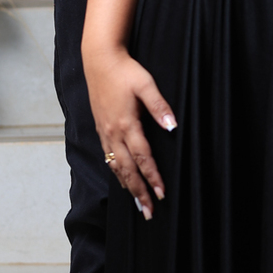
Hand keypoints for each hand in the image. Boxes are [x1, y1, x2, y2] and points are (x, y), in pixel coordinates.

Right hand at [83, 46, 176, 218]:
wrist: (99, 60)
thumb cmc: (125, 71)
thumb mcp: (146, 84)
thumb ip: (160, 106)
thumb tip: (173, 126)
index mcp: (127, 124)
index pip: (143, 158)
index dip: (153, 177)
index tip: (162, 193)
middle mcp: (114, 133)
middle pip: (128, 170)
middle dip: (139, 192)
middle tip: (149, 212)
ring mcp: (105, 132)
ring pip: (117, 167)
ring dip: (127, 187)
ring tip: (137, 203)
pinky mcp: (101, 129)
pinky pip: (109, 157)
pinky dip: (117, 172)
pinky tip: (122, 180)